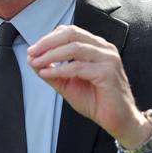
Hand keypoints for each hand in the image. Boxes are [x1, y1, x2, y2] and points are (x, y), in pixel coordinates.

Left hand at [27, 25, 151, 147]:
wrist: (119, 121)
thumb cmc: (97, 101)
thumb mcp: (68, 84)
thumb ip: (52, 71)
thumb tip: (32, 60)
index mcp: (96, 46)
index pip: (69, 32)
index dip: (49, 38)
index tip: (33, 50)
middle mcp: (103, 48)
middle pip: (71, 34)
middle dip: (48, 42)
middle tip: (31, 52)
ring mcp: (108, 58)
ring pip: (74, 47)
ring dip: (51, 54)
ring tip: (36, 62)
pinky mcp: (108, 73)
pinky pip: (78, 67)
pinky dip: (60, 69)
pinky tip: (48, 74)